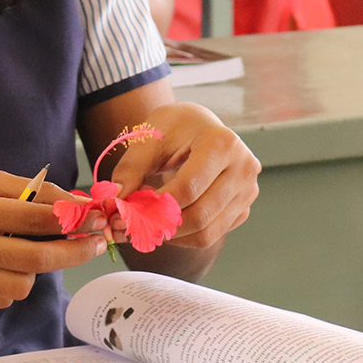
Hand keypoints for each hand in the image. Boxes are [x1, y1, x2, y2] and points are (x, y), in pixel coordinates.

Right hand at [0, 171, 108, 311]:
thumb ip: (25, 191)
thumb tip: (74, 204)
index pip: (33, 218)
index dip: (72, 220)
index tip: (96, 219)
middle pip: (34, 259)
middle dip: (73, 253)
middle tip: (93, 244)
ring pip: (20, 286)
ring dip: (35, 270)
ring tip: (27, 252)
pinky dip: (8, 283)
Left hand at [109, 102, 258, 249]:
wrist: (198, 126)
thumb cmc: (173, 128)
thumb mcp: (149, 138)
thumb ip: (130, 169)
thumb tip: (115, 200)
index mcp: (222, 143)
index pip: (188, 187)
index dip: (156, 204)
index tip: (127, 210)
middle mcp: (243, 168)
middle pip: (200, 214)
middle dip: (159, 224)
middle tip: (127, 224)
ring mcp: (247, 191)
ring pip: (207, 231)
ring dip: (169, 234)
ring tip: (144, 221)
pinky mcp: (242, 208)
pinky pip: (211, 234)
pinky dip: (183, 236)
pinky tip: (163, 221)